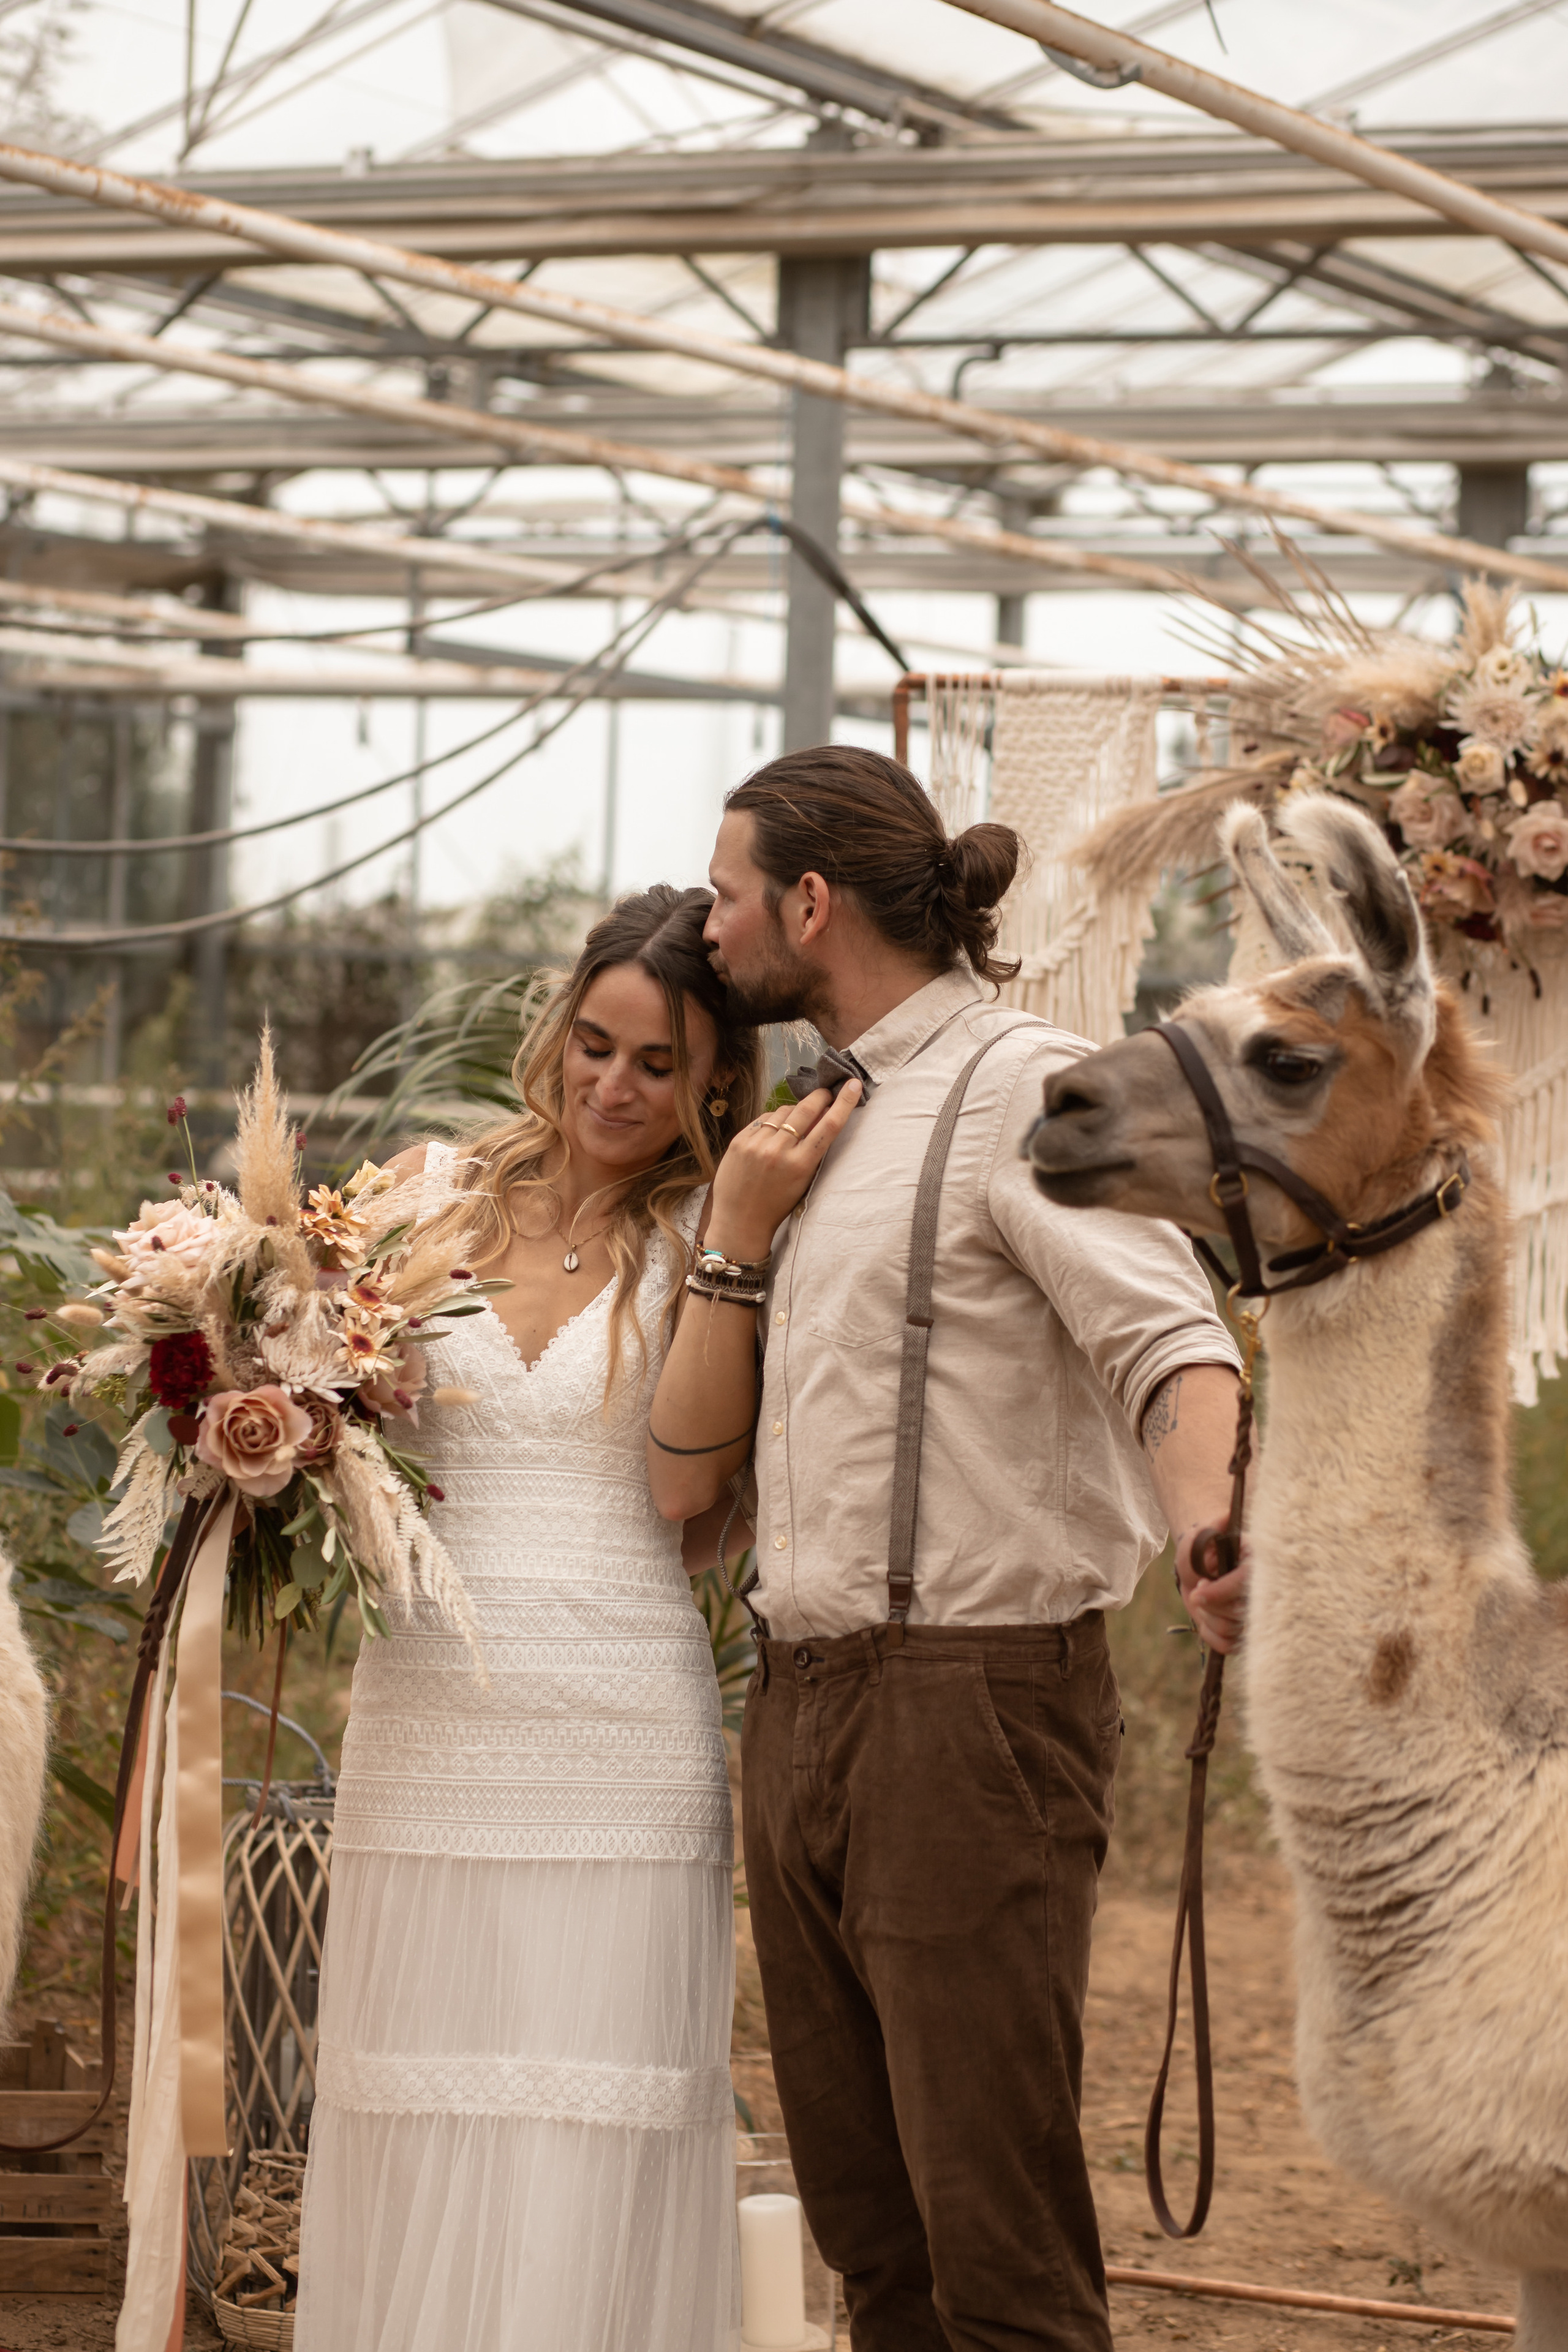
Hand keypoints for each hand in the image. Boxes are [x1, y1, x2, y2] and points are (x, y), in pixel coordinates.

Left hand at [705, 1081, 861, 1259]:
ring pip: (784, 1110)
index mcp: (801, 1165)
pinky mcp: (739, 1139)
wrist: (739, 1221)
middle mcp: (779, 1151)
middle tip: (826, 1092)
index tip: (853, 1084)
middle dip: (820, 1096)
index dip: (844, 1102)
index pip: (829, 1125)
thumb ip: (813, 1150)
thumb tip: (826, 1115)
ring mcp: (757, 1143)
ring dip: (795, 1111)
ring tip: (795, 1122)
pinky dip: (773, 1120)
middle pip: (807, 1109)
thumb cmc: (777, 1205)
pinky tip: (773, 1131)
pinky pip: (763, 1118)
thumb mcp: (803, 1181)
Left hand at [1174, 1523, 1250, 1653]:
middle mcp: (1266, 1593)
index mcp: (1262, 1564)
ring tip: (1202, 1597)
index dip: (1221, 1591)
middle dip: (1212, 1604)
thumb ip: (1215, 1525)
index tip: (1200, 1589)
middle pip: (1239, 1613)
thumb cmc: (1205, 1545)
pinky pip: (1227, 1646)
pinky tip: (1205, 1616)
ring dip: (1208, 1617)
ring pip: (1231, 1630)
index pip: (1247, 1583)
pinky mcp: (1245, 1634)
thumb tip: (1224, 1517)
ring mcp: (1258, 1616)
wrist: (1203, 1563)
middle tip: (1200, 1588)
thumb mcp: (1206, 1532)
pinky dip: (1210, 1633)